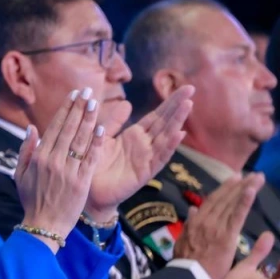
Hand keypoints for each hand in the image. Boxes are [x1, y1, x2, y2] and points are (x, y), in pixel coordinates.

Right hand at [16, 88, 104, 239]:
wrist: (43, 225)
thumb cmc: (31, 200)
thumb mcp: (20, 174)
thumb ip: (26, 150)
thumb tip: (31, 128)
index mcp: (39, 157)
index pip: (54, 127)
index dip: (65, 109)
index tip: (73, 95)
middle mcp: (53, 161)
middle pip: (69, 129)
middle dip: (79, 108)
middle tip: (87, 91)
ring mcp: (68, 171)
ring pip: (80, 140)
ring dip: (89, 119)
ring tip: (95, 102)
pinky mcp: (82, 182)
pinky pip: (91, 158)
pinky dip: (96, 142)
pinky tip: (102, 128)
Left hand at [85, 86, 193, 219]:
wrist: (88, 191)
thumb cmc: (94, 164)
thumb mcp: (102, 137)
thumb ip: (114, 122)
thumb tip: (127, 103)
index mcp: (135, 136)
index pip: (156, 115)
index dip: (169, 102)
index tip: (184, 87)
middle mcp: (145, 145)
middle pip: (165, 122)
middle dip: (178, 106)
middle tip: (191, 89)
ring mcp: (147, 158)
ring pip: (165, 137)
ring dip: (177, 122)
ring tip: (188, 106)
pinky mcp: (145, 172)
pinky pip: (159, 157)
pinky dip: (169, 146)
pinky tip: (178, 134)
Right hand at [173, 174, 263, 278]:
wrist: (188, 277)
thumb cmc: (186, 263)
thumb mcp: (181, 241)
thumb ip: (189, 224)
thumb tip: (192, 209)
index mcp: (195, 221)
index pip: (212, 201)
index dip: (225, 189)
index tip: (235, 179)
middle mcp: (205, 220)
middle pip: (224, 199)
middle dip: (239, 185)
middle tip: (252, 174)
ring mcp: (216, 227)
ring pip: (232, 203)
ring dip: (245, 189)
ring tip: (256, 178)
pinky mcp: (226, 236)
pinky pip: (237, 215)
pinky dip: (244, 202)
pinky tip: (251, 191)